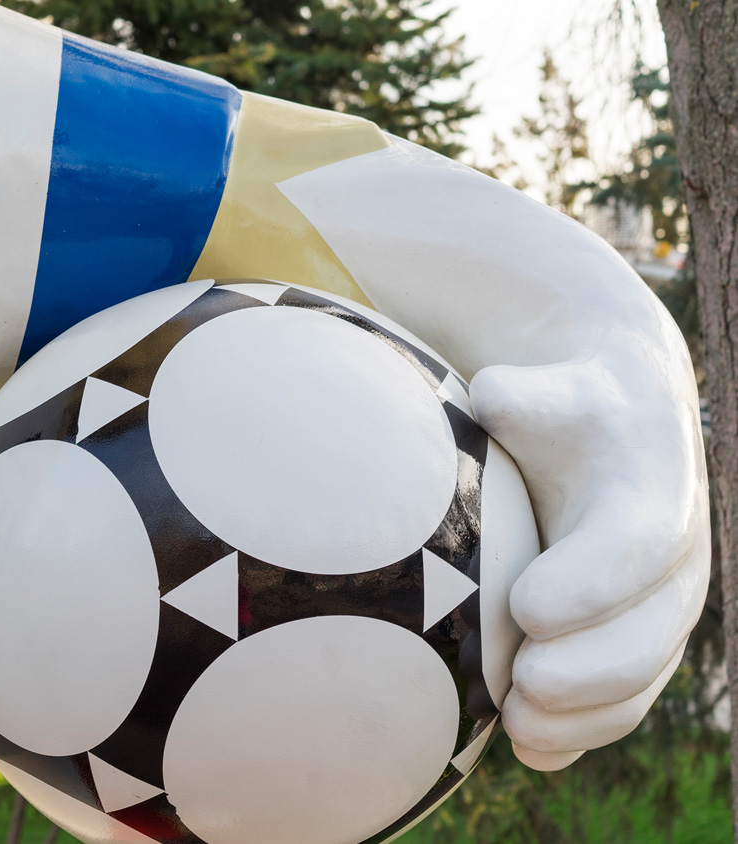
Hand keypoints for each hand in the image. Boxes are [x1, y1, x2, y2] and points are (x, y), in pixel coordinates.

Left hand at [470, 348, 707, 770]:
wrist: (609, 425)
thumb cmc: (557, 405)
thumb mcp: (546, 388)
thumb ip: (524, 396)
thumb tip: (492, 394)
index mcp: (652, 491)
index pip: (637, 545)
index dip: (591, 584)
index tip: (527, 608)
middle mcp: (673, 559)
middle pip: (650, 632)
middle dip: (589, 670)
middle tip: (522, 689)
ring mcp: (660, 608)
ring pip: (640, 678)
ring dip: (584, 717)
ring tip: (519, 728)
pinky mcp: (636, 641)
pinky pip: (623, 700)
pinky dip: (581, 734)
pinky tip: (532, 752)